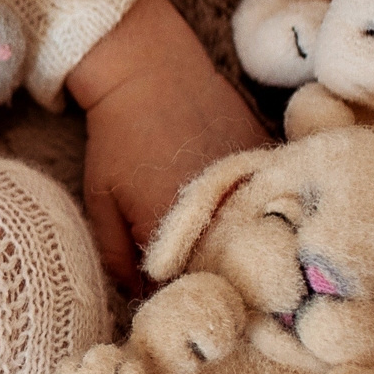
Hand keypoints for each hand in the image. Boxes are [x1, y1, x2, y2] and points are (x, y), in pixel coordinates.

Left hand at [68, 0, 268, 292]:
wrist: (148, 70)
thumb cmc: (115, 137)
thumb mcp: (101, 200)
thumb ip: (118, 257)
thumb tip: (141, 294)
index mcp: (181, 232)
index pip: (196, 289)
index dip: (192, 297)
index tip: (188, 303)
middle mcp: (224, 213)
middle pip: (235, 267)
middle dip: (223, 277)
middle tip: (213, 279)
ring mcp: (252, 184)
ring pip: (258, 235)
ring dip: (248, 245)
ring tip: (236, 247)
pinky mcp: (268, 159)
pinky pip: (273, 200)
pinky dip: (263, 211)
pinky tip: (254, 212)